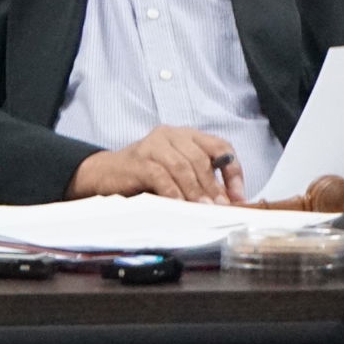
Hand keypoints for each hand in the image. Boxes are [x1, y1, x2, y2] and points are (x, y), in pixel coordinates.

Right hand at [66, 126, 243, 203]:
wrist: (105, 174)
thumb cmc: (144, 175)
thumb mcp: (177, 174)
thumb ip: (200, 181)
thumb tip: (228, 201)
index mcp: (185, 135)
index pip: (219, 147)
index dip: (233, 172)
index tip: (238, 197)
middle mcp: (169, 134)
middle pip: (200, 158)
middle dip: (213, 186)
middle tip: (220, 207)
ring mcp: (152, 145)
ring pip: (182, 166)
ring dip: (195, 190)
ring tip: (203, 209)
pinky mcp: (138, 160)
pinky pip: (160, 175)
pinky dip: (173, 191)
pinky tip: (179, 205)